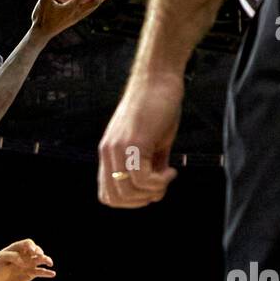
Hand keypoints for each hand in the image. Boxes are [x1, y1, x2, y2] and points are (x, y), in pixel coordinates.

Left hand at [0, 239, 55, 280]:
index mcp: (17, 248)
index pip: (28, 243)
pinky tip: (52, 274)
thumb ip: (11, 256)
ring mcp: (29, 264)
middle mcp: (25, 255)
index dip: (32, 246)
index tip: (32, 252)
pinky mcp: (31, 273)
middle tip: (39, 256)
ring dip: (46, 260)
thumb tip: (22, 259)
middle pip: (36, 250)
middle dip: (39, 252)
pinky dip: (46, 273)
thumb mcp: (0, 259)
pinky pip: (40, 272)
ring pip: (40, 260)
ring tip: (49, 263)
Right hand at [30, 0, 110, 42]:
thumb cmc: (41, 17)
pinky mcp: (73, 21)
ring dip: (99, 2)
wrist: (41, 35)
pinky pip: (86, 12)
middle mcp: (76, 13)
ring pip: (91, 9)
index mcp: (71, 7)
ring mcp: (75, 18)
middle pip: (93, 3)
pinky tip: (90, 4)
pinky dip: (91, 7)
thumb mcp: (44, 2)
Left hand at [98, 68, 183, 207]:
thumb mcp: (153, 144)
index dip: (128, 202)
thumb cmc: (158, 108)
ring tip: (167, 178)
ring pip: (128, 192)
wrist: (159, 78)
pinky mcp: (133, 143)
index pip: (107, 195)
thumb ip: (151, 168)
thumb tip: (155, 194)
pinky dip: (160, 182)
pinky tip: (172, 171)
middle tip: (160, 188)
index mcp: (109, 154)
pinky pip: (142, 179)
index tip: (150, 192)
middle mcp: (108, 153)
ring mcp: (118, 149)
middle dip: (140, 202)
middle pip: (115, 199)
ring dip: (151, 193)